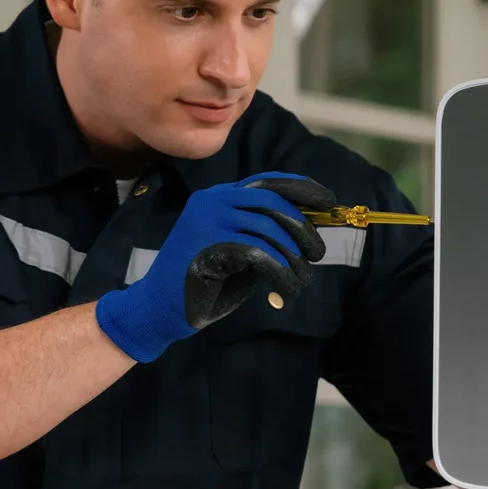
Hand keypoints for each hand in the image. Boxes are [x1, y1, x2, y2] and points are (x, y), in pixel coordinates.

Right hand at [94, 174, 338, 362]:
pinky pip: (258, 252)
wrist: (160, 306)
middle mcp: (212, 200)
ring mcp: (208, 219)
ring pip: (268, 228)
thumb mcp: (240, 251)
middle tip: (317, 252)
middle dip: (302, 227)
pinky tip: (286, 287)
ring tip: (301, 279)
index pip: (266, 181)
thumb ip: (265, 236)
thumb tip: (309, 231)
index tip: (327, 201)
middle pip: (272, 201)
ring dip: (292, 256)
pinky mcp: (208, 243)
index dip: (301, 188)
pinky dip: (279, 271)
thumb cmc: (203, 283)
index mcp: (218, 197)